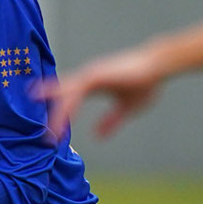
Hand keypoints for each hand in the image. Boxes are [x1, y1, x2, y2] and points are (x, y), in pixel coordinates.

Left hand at [37, 46, 167, 142]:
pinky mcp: (97, 76)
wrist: (158, 66)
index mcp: (93, 85)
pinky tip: (66, 121)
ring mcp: (91, 75)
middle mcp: (88, 79)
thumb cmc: (145, 83)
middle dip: (53, 115)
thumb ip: (111, 121)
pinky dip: (70, 108)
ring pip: (67, 96)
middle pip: (63, 97)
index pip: (69, 98)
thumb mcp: (127, 108)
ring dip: (58, 115)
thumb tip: (96, 136)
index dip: (59, 113)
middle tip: (44, 137)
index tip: (53, 130)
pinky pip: (77, 94)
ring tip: (52, 134)